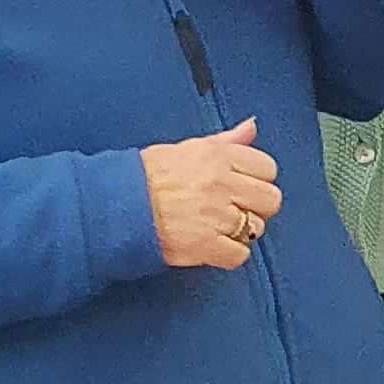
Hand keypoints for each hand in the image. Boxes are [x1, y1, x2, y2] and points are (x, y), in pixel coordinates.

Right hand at [143, 118, 281, 269]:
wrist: (114, 207)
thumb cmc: (144, 177)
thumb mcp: (186, 148)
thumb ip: (225, 141)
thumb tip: (251, 128)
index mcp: (217, 157)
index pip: (267, 168)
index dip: (257, 179)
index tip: (244, 186)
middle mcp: (220, 184)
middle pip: (270, 200)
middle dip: (256, 206)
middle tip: (236, 208)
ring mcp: (214, 216)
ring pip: (256, 228)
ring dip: (242, 231)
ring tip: (219, 226)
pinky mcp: (204, 245)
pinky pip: (239, 255)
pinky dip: (230, 254)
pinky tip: (214, 245)